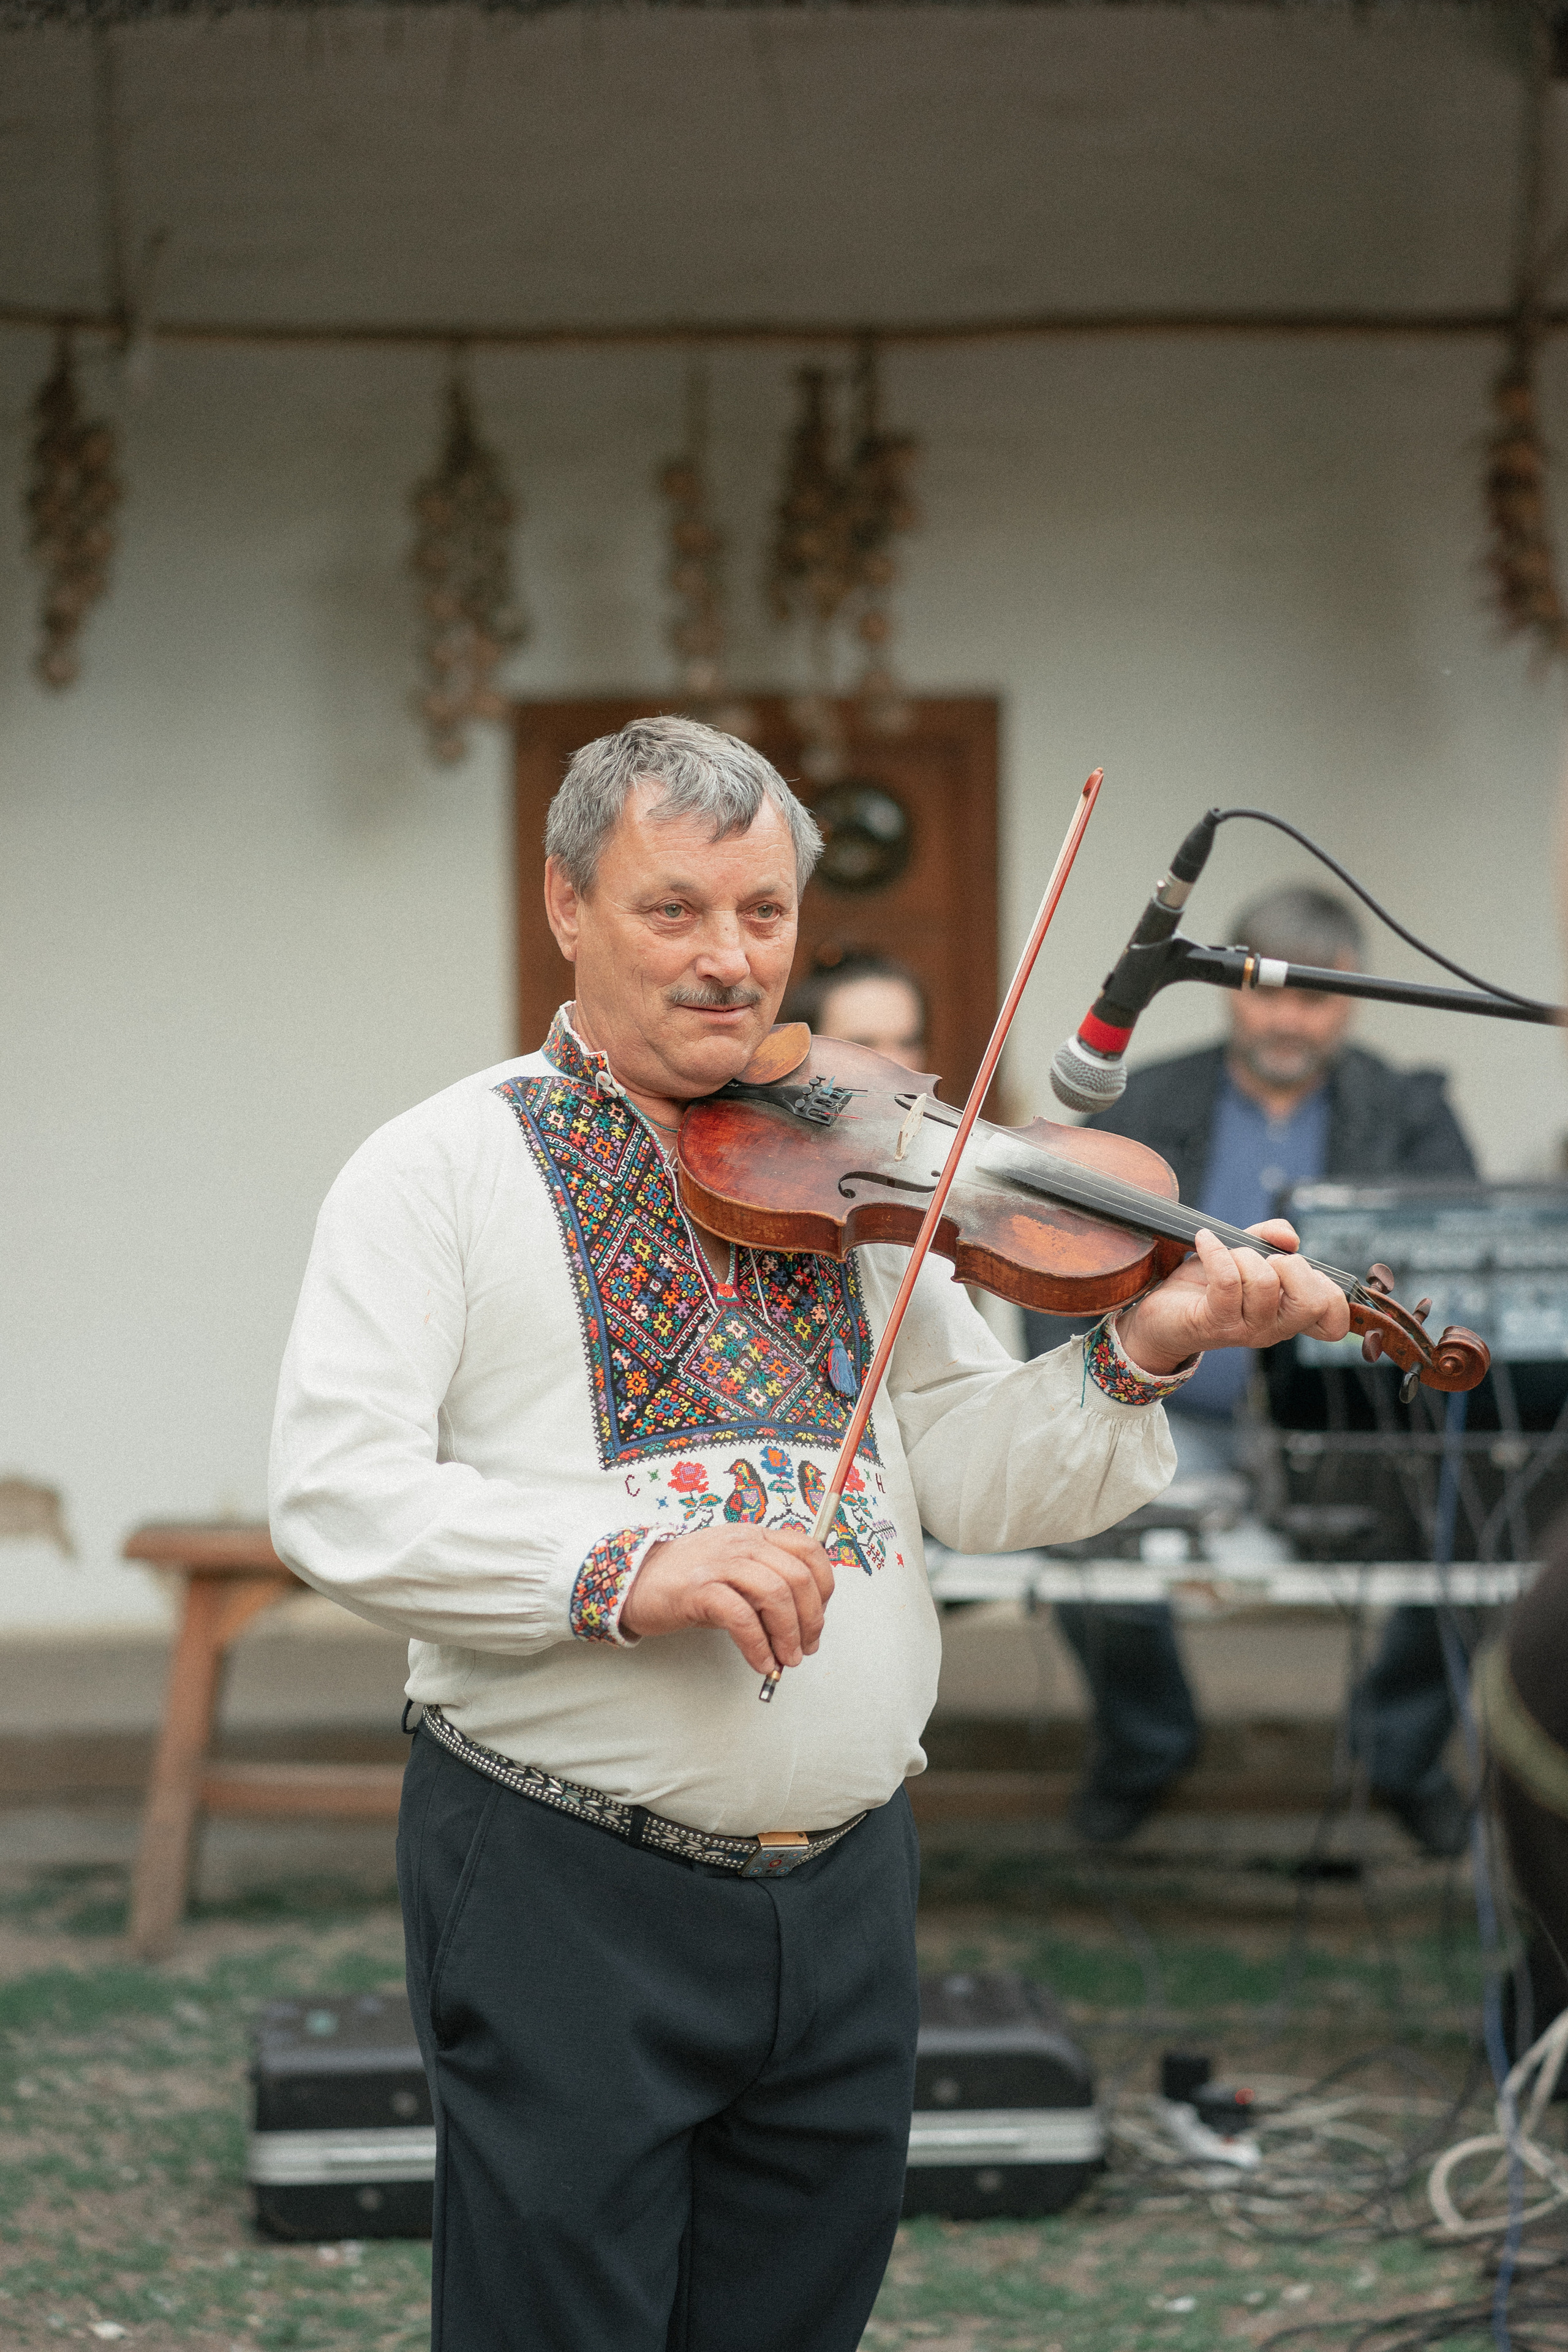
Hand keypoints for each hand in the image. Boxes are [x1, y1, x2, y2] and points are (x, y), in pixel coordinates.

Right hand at [619, 1524, 835, 1675]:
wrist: (632, 1581)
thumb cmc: (686, 1582)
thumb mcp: (732, 1572)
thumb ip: (764, 1587)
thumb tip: (800, 1626)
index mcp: (754, 1536)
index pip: (809, 1550)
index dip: (824, 1587)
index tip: (817, 1618)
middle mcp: (742, 1543)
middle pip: (797, 1576)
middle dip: (811, 1619)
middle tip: (805, 1648)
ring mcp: (719, 1563)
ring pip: (775, 1594)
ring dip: (788, 1634)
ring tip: (786, 1660)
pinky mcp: (699, 1589)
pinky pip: (742, 1617)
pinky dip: (758, 1645)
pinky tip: (761, 1662)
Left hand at [1115, 1218, 1350, 1375]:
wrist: (1162, 1311)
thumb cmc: (1207, 1284)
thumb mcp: (1246, 1253)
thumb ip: (1271, 1237)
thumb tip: (1290, 1237)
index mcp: (1288, 1315)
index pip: (1332, 1321)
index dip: (1331, 1293)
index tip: (1297, 1269)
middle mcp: (1273, 1328)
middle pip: (1310, 1301)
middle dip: (1289, 1265)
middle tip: (1262, 1259)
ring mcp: (1245, 1330)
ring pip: (1265, 1283)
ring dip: (1243, 1255)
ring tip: (1226, 1255)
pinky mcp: (1214, 1323)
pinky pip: (1227, 1280)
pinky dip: (1215, 1251)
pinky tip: (1203, 1240)